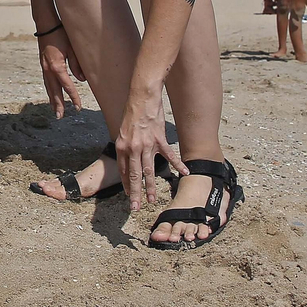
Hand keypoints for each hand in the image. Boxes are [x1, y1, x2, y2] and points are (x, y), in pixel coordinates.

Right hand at [36, 27, 82, 118]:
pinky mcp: (43, 66)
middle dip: (58, 104)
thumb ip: (77, 65)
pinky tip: (52, 96)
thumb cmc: (61, 35)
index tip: (78, 107)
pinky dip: (50, 91)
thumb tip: (82, 80)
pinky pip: (46, 82)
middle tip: (60, 117)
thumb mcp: (73, 49)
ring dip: (52, 100)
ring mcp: (44, 68)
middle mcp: (48, 69)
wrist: (46, 25)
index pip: (67, 86)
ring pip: (49, 88)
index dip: (73, 97)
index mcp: (57, 66)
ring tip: (55, 111)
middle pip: (54, 91)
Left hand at [116, 90, 185, 210]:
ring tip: (151, 200)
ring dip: (150, 187)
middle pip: (134, 175)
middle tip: (135, 208)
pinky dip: (178, 165)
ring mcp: (147, 145)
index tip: (129, 196)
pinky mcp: (160, 140)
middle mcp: (133, 148)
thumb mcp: (123, 132)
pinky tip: (184, 174)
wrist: (142, 98)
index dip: (126, 184)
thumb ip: (126, 147)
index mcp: (122, 147)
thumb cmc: (132, 113)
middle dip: (134, 193)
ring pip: (149, 171)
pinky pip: (170, 156)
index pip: (124, 171)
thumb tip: (130, 160)